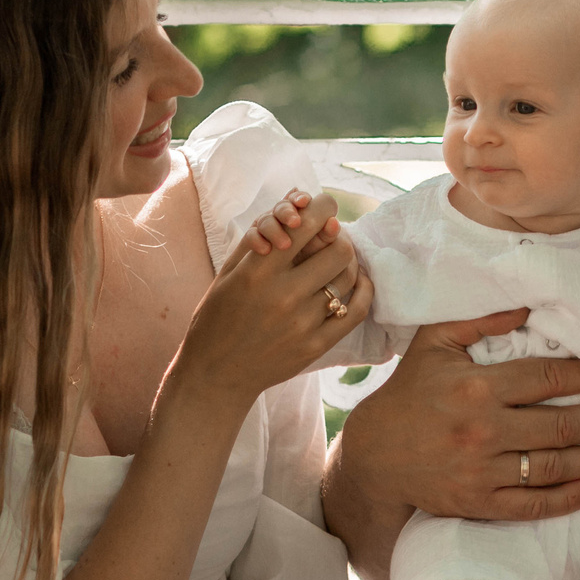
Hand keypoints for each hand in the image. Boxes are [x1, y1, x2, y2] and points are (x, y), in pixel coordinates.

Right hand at [172, 200, 370, 405]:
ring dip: (347, 261)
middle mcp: (283, 295)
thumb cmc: (217, 317)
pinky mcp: (316, 346)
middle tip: (329, 236)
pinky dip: (363, 290)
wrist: (216, 373)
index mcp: (257, 272)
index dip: (321, 207)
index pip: (305, 224)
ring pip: (348, 277)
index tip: (323, 206)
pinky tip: (358, 280)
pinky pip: (356, 311)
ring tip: (339, 257)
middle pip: (336, 248)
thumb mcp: (228, 272)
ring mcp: (303, 323)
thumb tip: (297, 209)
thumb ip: (260, 239)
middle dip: (335, 236)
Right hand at [330, 308, 579, 528]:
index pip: (546, 378)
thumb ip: (479, 321)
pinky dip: (566, 499)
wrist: (374, 456)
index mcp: (477, 387)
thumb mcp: (433, 344)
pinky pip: (532, 505)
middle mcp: (483, 430)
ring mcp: (481, 471)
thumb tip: (527, 306)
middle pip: (559, 425)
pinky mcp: (478, 503)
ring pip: (552, 467)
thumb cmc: (409, 393)